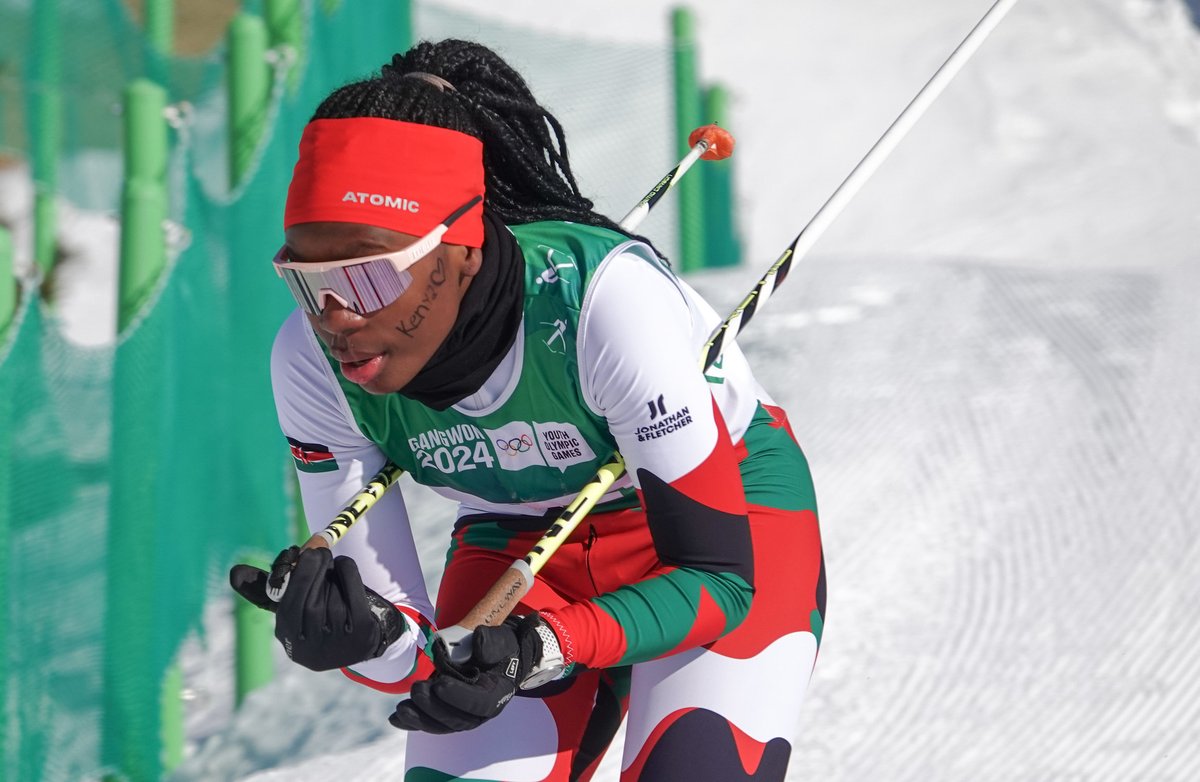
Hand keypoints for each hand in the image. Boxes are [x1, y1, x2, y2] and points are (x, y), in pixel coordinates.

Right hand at [229, 546, 405, 670]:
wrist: (360, 638)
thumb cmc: (320, 613)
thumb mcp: (295, 603)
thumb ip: (270, 586)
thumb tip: (233, 572)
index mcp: (289, 636)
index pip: (289, 608)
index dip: (297, 578)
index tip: (303, 553)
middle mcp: (312, 647)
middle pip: (312, 605)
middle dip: (315, 570)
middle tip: (320, 549)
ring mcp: (339, 644)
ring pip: (334, 600)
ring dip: (332, 574)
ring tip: (331, 564)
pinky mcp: (362, 635)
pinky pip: (355, 597)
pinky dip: (349, 574)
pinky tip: (344, 565)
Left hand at [388, 613, 566, 733]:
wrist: (498, 656)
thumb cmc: (500, 648)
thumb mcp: (501, 640)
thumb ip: (491, 642)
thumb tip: (478, 638)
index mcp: (496, 694)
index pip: (479, 703)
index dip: (459, 696)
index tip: (440, 684)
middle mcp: (480, 711)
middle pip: (457, 719)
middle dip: (433, 707)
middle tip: (416, 690)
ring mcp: (463, 715)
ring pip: (441, 725)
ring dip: (420, 719)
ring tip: (402, 709)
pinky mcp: (448, 713)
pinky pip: (431, 722)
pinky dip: (413, 722)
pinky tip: (396, 719)